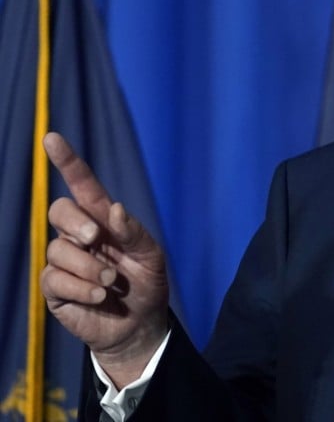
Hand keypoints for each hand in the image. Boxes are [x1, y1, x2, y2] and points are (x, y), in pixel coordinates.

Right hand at [40, 132, 169, 387]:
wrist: (140, 324)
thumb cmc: (147, 283)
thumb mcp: (152, 255)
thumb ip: (134, 232)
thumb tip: (112, 209)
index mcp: (103, 220)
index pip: (82, 186)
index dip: (68, 162)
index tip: (52, 139)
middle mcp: (80, 236)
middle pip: (59, 211)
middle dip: (75, 222)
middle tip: (95, 239)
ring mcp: (65, 262)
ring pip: (58, 250)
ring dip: (89, 267)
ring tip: (112, 283)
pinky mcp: (55, 289)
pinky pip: (54, 279)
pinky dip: (80, 287)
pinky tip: (100, 296)